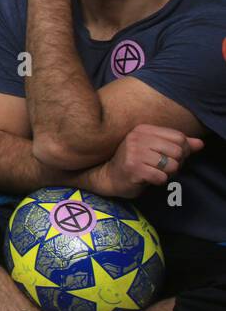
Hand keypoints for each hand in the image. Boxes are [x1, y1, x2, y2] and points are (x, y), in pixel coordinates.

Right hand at [89, 124, 203, 198]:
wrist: (110, 176)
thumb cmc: (136, 162)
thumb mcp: (156, 148)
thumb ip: (178, 144)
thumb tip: (200, 144)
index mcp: (144, 129)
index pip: (179, 137)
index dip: (183, 151)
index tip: (172, 158)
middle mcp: (137, 138)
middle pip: (177, 151)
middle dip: (176, 164)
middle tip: (164, 168)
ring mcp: (134, 152)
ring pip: (171, 165)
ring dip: (168, 174)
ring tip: (156, 172)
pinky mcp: (133, 168)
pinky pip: (161, 177)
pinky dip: (159, 181)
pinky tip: (148, 179)